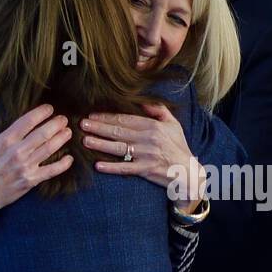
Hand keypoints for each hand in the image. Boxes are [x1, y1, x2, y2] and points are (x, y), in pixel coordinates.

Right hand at [0, 103, 72, 211]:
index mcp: (5, 140)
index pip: (27, 121)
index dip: (41, 113)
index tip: (50, 108)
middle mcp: (17, 152)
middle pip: (42, 133)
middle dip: (56, 124)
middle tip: (64, 119)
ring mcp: (26, 166)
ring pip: (49, 149)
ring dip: (61, 139)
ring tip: (68, 132)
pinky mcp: (31, 180)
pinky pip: (51, 171)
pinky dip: (62, 165)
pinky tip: (70, 158)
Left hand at [81, 104, 206, 210]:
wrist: (189, 172)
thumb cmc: (179, 147)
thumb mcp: (173, 124)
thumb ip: (158, 110)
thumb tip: (142, 100)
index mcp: (153, 126)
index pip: (126, 119)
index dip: (108, 117)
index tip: (93, 115)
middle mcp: (148, 140)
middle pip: (119, 132)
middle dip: (99, 127)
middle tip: (82, 124)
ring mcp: (146, 156)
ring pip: (119, 148)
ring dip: (100, 144)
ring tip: (85, 140)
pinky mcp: (145, 170)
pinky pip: (125, 168)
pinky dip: (111, 167)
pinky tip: (98, 165)